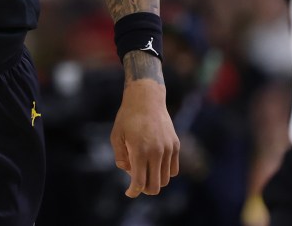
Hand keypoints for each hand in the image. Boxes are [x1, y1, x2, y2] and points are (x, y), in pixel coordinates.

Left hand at [111, 76, 179, 196]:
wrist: (146, 99)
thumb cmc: (127, 117)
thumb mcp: (116, 135)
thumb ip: (120, 156)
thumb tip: (128, 171)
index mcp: (139, 150)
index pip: (139, 182)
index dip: (133, 191)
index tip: (129, 193)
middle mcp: (156, 152)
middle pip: (155, 186)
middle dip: (144, 189)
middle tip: (136, 182)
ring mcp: (168, 149)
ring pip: (165, 179)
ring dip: (154, 180)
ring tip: (144, 168)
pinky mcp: (175, 145)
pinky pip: (173, 169)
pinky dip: (165, 172)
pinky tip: (155, 164)